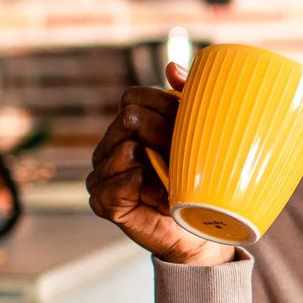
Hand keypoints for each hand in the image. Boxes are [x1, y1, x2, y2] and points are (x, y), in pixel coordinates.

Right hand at [87, 62, 232, 265]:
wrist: (201, 234)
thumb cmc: (200, 184)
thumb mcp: (198, 138)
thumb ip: (186, 101)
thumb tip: (172, 68)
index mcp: (127, 127)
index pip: (134, 96)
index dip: (164, 105)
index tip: (190, 125)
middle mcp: (108, 146)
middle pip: (130, 118)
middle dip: (165, 133)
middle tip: (187, 157)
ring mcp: (101, 174)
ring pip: (126, 147)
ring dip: (161, 165)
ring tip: (178, 183)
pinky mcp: (103, 201)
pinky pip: (124, 180)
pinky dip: (149, 187)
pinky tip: (165, 198)